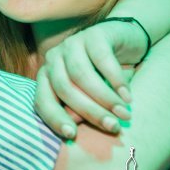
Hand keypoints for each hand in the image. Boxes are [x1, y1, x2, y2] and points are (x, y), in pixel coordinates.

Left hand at [33, 19, 143, 138]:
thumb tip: (75, 124)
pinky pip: (102, 59)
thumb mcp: (92, 96)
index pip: (42, 100)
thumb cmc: (104, 75)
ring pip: (81, 75)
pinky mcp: (94, 34)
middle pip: (64, 88)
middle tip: (112, 126)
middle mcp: (54, 58)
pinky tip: (127, 96)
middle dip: (89, 111)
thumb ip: (80, 109)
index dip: (54, 118)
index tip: (72, 135)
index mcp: (47, 76)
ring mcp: (72, 43)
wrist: (126, 41)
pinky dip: (116, 80)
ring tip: (123, 113)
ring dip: (104, 98)